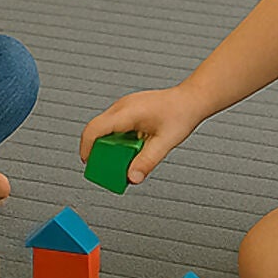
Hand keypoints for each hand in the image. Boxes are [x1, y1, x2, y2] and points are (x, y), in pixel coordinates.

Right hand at [79, 85, 206, 185]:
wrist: (190, 99)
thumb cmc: (180, 114)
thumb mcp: (165, 142)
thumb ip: (147, 162)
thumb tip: (132, 178)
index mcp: (127, 112)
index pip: (94, 130)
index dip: (86, 149)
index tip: (88, 164)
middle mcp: (121, 107)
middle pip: (96, 131)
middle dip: (99, 152)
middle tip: (110, 168)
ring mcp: (123, 106)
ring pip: (104, 129)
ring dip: (110, 147)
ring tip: (126, 159)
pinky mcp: (127, 110)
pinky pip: (114, 127)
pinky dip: (117, 141)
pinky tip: (132, 148)